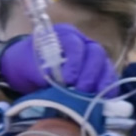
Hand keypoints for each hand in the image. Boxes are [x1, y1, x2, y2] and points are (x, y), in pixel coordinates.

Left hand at [0, 24, 119, 94]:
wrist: (27, 70)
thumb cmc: (27, 64)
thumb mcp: (27, 66)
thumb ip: (41, 73)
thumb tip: (57, 86)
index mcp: (64, 35)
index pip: (75, 45)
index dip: (74, 62)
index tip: (67, 80)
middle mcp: (82, 42)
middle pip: (96, 53)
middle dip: (90, 74)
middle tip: (81, 91)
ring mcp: (92, 56)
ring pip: (105, 65)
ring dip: (102, 82)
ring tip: (94, 98)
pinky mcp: (98, 71)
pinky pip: (109, 77)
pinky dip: (108, 88)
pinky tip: (104, 100)